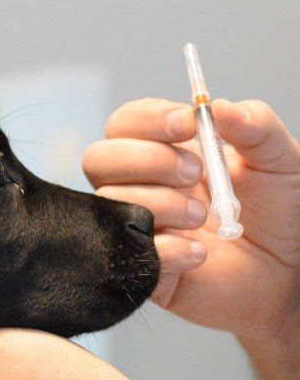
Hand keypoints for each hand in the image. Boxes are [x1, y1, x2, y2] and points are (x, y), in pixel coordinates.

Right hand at [82, 98, 299, 343]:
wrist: (289, 273)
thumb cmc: (279, 213)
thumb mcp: (279, 159)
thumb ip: (255, 126)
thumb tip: (219, 107)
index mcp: (164, 150)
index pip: (126, 123)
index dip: (147, 119)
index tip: (186, 123)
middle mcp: (140, 185)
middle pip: (99, 158)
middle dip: (145, 159)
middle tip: (194, 172)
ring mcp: (135, 226)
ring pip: (111, 202)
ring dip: (161, 204)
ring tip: (204, 218)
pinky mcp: (139, 266)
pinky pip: (130, 250)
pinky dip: (168, 249)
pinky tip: (199, 253)